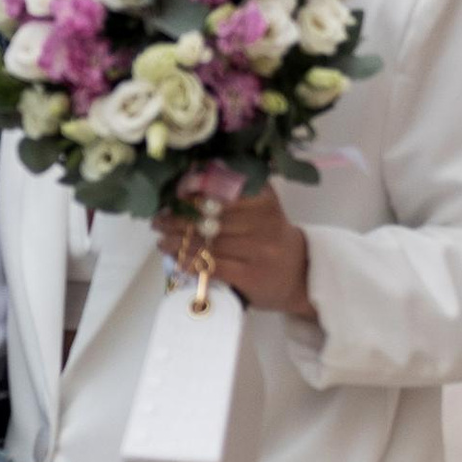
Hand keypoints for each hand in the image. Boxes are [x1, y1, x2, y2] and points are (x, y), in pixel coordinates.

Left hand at [158, 181, 314, 318]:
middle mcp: (264, 223)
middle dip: (178, 220)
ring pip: (207, 243)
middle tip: (158, 221)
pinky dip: (190, 263)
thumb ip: (234, 196)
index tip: (173, 196)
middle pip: (210, 219)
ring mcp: (258, 251)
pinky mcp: (250, 276)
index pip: (221, 192)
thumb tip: (186, 185)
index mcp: (264, 200)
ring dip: (177, 243)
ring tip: (162, 241)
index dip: (192, 193)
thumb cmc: (272, 238)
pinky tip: (177, 260)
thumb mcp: (262, 210)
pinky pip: (212, 266)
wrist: (302, 276)